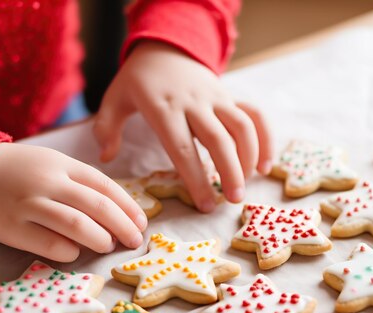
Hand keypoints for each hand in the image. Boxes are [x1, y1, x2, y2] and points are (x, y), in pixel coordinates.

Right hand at [0, 143, 146, 261]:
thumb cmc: (17, 170)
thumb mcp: (51, 163)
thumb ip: (80, 182)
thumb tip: (117, 212)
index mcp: (62, 164)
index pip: (106, 186)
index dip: (128, 207)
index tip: (141, 223)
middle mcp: (48, 182)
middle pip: (98, 206)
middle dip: (123, 226)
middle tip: (134, 240)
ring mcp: (29, 204)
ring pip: (77, 225)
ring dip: (100, 239)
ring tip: (106, 245)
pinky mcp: (11, 227)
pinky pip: (50, 244)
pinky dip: (70, 251)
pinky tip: (76, 253)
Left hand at [93, 41, 272, 211]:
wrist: (165, 46)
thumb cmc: (139, 80)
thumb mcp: (115, 98)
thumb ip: (107, 127)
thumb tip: (107, 157)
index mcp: (163, 108)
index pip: (182, 149)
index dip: (196, 179)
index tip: (205, 205)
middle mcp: (194, 103)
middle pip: (218, 140)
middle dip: (230, 173)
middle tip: (233, 201)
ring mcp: (216, 97)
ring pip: (241, 127)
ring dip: (250, 157)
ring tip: (247, 185)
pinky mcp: (230, 96)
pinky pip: (254, 115)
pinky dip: (265, 138)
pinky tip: (266, 165)